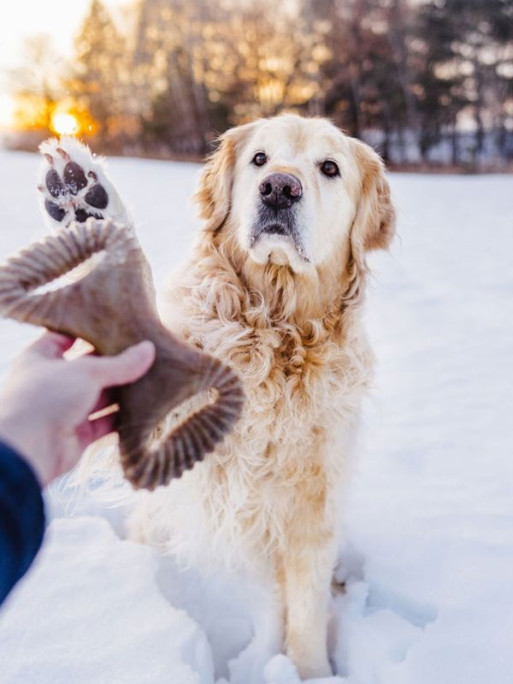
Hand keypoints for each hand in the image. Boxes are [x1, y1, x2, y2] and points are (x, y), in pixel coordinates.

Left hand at [0, 332, 154, 485]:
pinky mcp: (78, 434)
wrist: (28, 450)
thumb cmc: (46, 398)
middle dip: (115, 363)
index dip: (87, 331)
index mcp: (39, 358)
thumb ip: (121, 363)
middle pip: (89, 368)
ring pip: (100, 396)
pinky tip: (145, 406)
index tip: (115, 325)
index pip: (63, 337)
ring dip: (123, 390)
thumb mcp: (86, 371)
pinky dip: (123, 416)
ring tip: (152, 377)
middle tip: (144, 352)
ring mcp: (65, 409)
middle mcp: (52, 383)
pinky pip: (105, 421)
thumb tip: (149, 349)